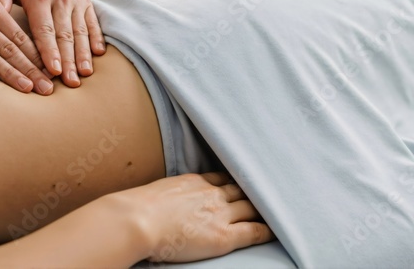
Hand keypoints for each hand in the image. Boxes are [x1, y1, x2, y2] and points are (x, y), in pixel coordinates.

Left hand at [0, 0, 104, 86]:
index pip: (44, 29)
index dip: (49, 51)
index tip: (52, 70)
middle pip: (65, 35)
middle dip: (67, 61)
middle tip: (70, 83)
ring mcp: (75, 0)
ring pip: (81, 31)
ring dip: (83, 54)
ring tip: (84, 74)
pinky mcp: (85, 0)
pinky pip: (92, 22)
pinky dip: (96, 38)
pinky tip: (97, 55)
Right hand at [114, 172, 273, 263]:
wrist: (137, 219)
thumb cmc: (136, 209)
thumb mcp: (156, 192)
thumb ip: (169, 194)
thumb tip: (162, 202)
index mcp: (194, 181)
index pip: (222, 178)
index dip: (234, 181)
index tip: (243, 181)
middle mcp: (211, 193)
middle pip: (242, 189)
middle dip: (255, 191)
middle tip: (269, 191)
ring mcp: (220, 213)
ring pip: (251, 207)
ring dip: (264, 208)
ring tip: (276, 209)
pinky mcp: (223, 235)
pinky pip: (253, 231)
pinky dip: (266, 230)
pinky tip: (275, 231)